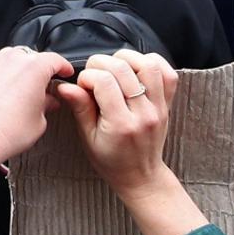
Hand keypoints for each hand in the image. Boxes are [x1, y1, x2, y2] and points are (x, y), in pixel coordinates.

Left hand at [0, 47, 73, 162]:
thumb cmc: (7, 132)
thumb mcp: (39, 121)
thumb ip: (47, 103)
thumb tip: (49, 100)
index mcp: (34, 68)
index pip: (55, 60)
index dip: (63, 67)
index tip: (64, 72)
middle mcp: (11, 59)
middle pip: (30, 57)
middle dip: (36, 70)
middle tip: (38, 88)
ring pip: (8, 59)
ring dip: (14, 70)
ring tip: (14, 91)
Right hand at [55, 51, 177, 197]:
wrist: (140, 175)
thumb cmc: (111, 160)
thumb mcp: (87, 138)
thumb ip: (80, 108)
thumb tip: (65, 86)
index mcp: (121, 124)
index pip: (104, 82)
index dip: (87, 76)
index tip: (81, 85)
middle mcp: (143, 113)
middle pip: (123, 68)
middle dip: (101, 64)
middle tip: (93, 75)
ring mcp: (158, 107)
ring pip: (148, 65)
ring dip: (126, 59)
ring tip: (113, 68)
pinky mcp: (167, 104)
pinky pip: (168, 74)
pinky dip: (152, 63)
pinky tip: (136, 68)